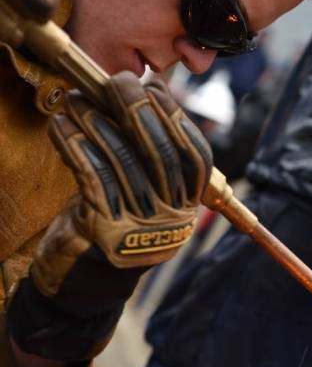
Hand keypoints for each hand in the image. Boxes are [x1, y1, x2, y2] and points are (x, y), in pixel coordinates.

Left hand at [8, 72, 211, 359]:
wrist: (85, 285)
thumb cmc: (113, 225)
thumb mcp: (141, 194)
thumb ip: (147, 153)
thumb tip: (145, 89)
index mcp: (187, 207)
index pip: (195, 157)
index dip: (177, 118)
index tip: (155, 86)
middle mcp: (173, 219)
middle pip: (163, 154)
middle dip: (139, 110)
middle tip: (119, 81)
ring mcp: (143, 228)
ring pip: (124, 162)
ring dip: (98, 123)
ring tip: (78, 99)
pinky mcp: (108, 231)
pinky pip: (93, 177)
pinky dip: (76, 145)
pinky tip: (61, 125)